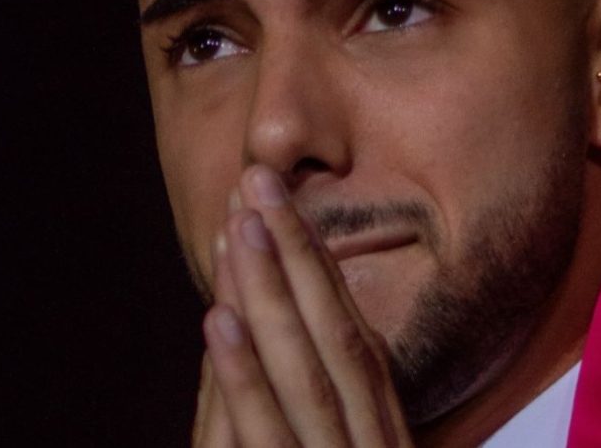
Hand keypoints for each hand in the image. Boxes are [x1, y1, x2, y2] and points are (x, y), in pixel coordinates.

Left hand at [192, 165, 414, 446]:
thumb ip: (316, 404)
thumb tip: (262, 325)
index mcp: (381, 432)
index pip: (350, 332)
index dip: (313, 263)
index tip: (278, 201)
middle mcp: (372, 445)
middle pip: (337, 337)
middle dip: (296, 253)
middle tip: (257, 178)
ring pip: (306, 376)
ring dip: (271, 294)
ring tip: (239, 224)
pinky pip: (269, 438)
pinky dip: (244, 378)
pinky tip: (218, 319)